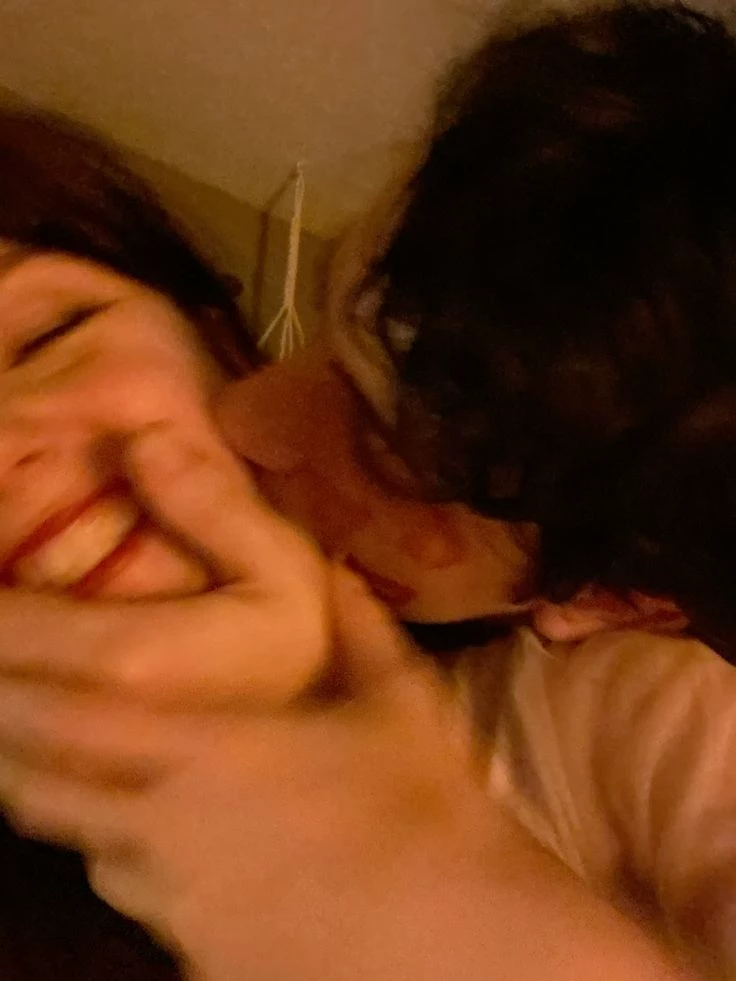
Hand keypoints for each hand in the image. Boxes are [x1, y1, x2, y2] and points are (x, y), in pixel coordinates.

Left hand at [0, 427, 691, 980]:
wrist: (454, 939)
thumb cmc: (426, 805)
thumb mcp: (397, 694)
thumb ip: (355, 618)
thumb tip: (338, 565)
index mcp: (202, 753)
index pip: (58, 716)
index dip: (5, 678)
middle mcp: (162, 830)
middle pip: (35, 787)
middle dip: (3, 737)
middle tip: (3, 699)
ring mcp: (172, 901)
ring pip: (82, 848)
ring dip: (67, 802)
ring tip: (76, 766)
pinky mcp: (196, 952)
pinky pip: (135, 894)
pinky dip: (126, 857)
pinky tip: (169, 841)